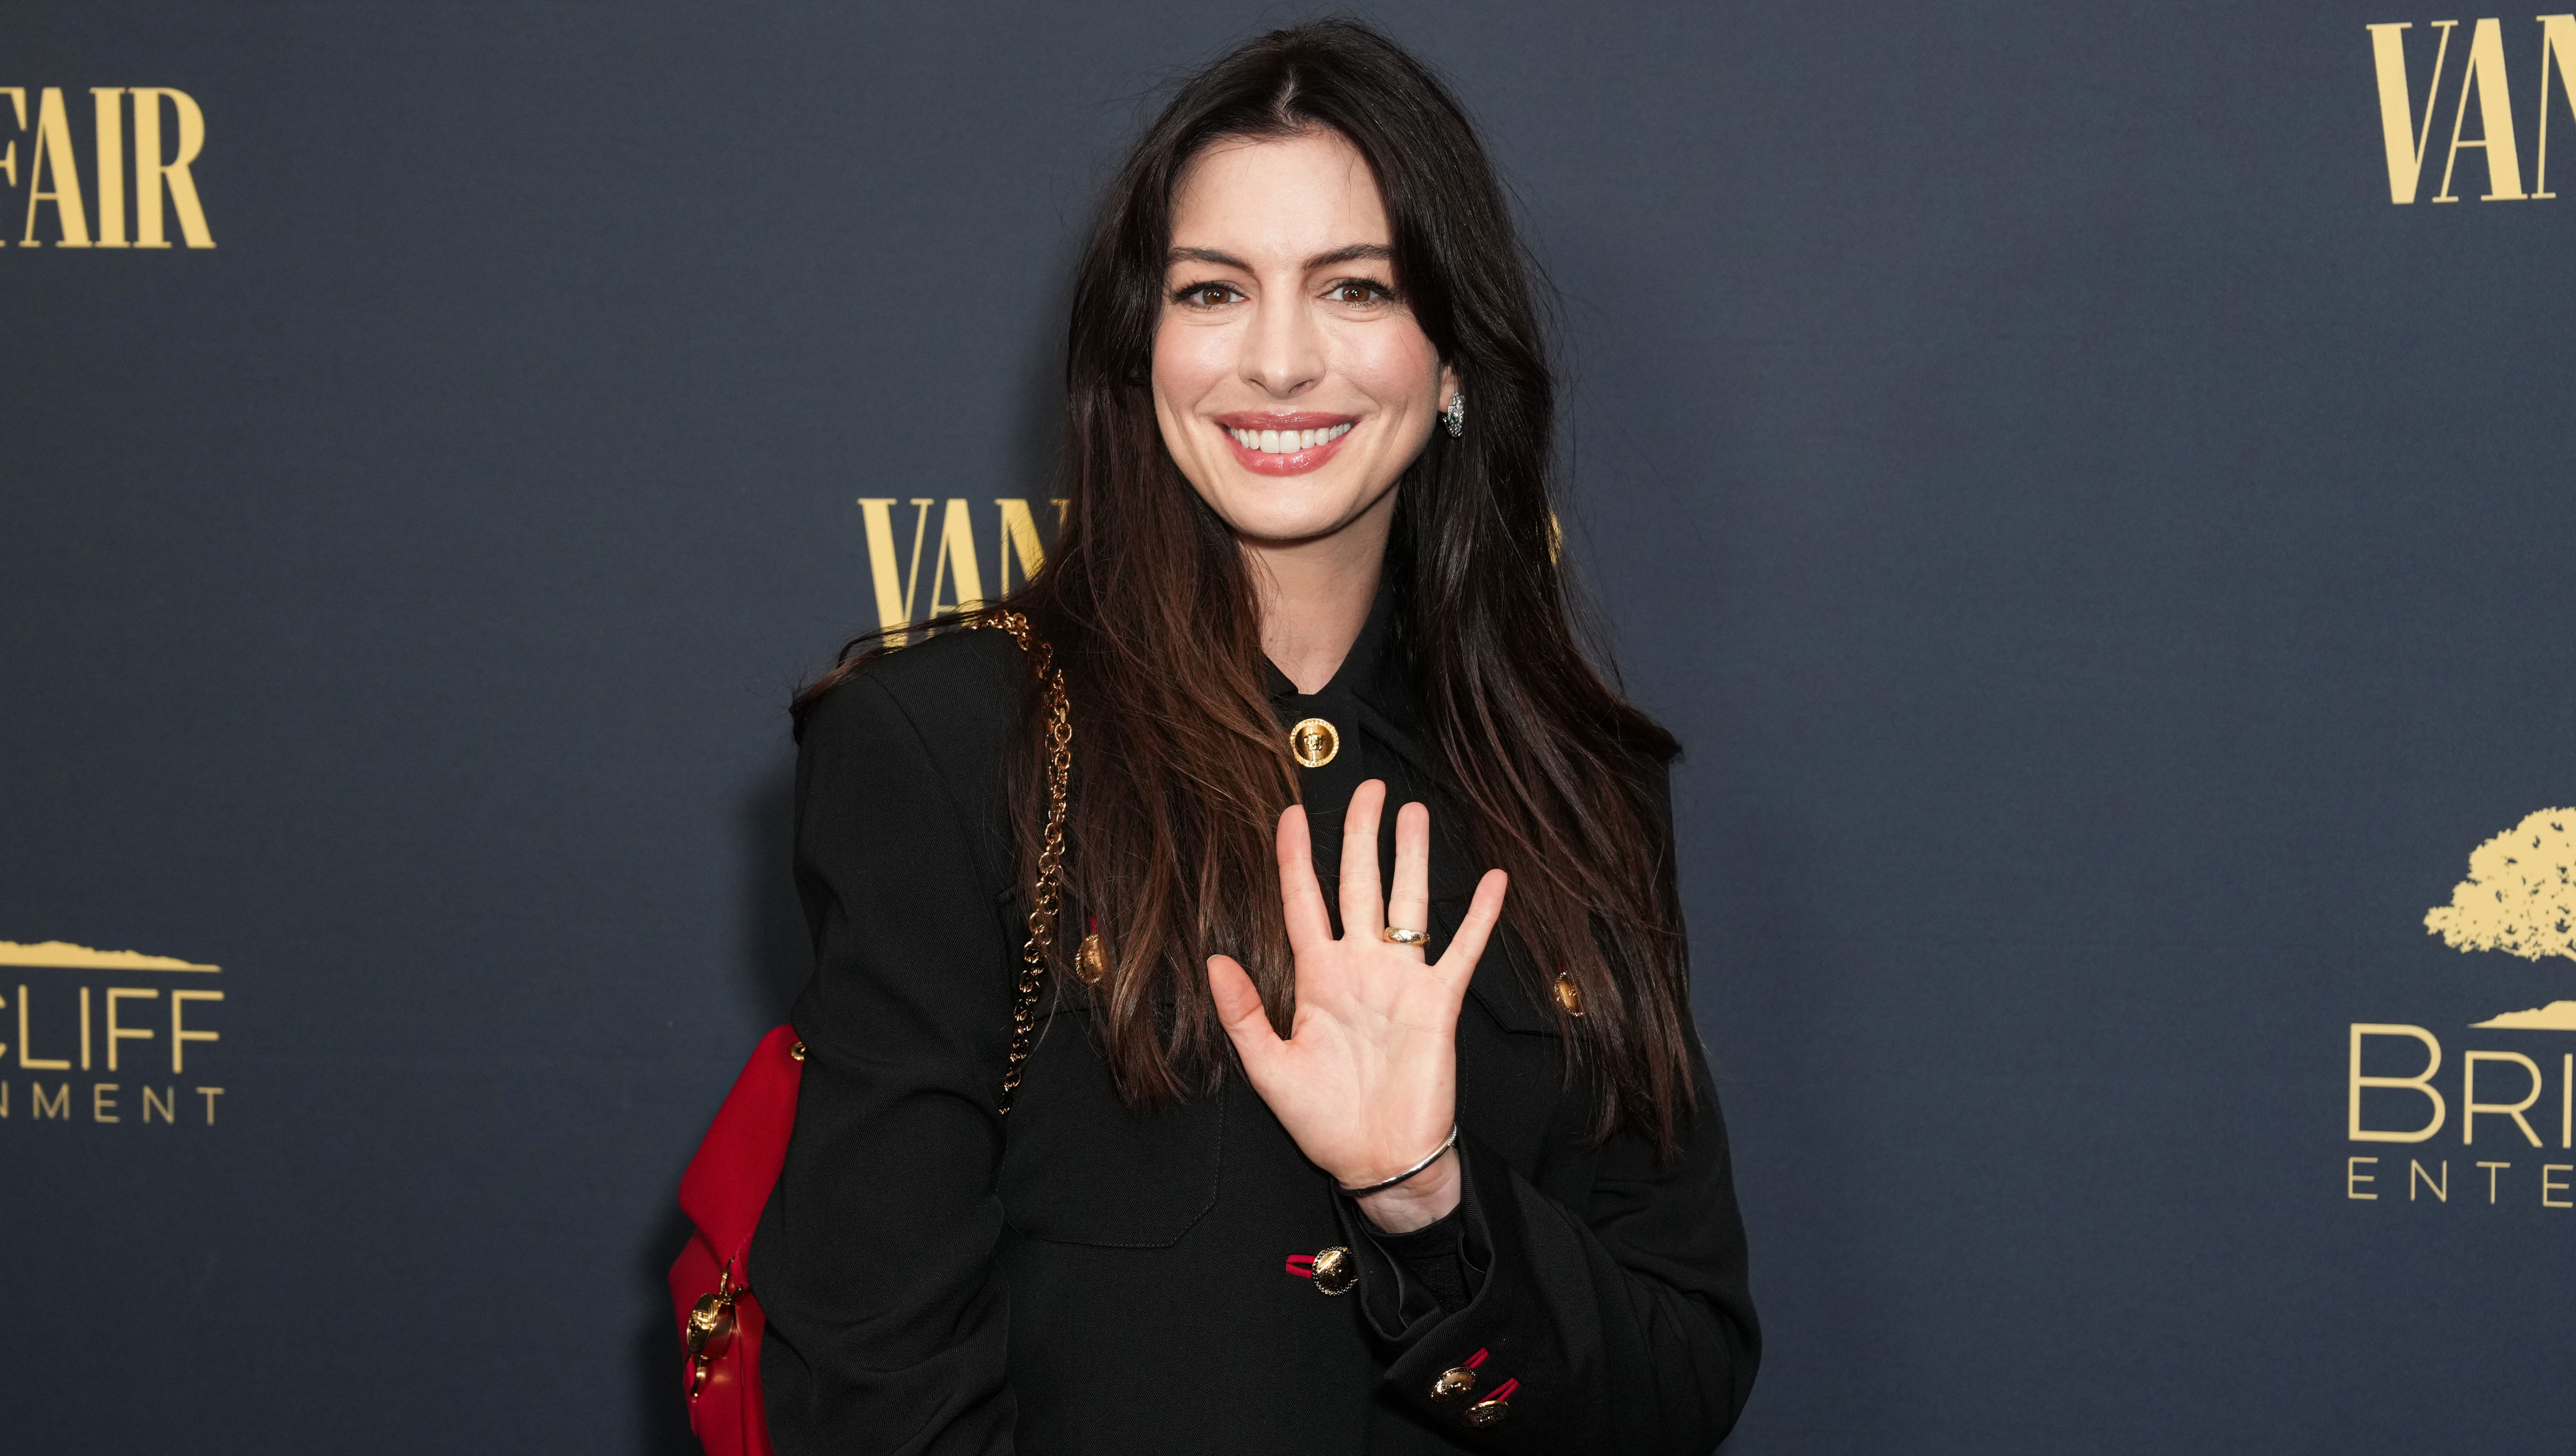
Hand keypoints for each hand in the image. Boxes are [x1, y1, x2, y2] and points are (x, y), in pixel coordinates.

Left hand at [1207, 779, 1508, 1232]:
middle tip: (1366, 788)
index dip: (1296, 858)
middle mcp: (1360, 968)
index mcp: (1316, 978)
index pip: (1303, 902)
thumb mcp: (1268, 1069)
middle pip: (1359, 885)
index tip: (1290, 814)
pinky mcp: (1439, 1003)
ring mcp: (1401, 981)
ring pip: (1408, 903)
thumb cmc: (1324, 1122)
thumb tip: (1216, 960)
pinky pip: (1462, 949)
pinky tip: (1493, 881)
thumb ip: (1242, 1014)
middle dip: (1361, 836)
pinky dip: (1479, 916)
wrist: (1378, 1162)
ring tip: (1414, 812)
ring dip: (1412, 858)